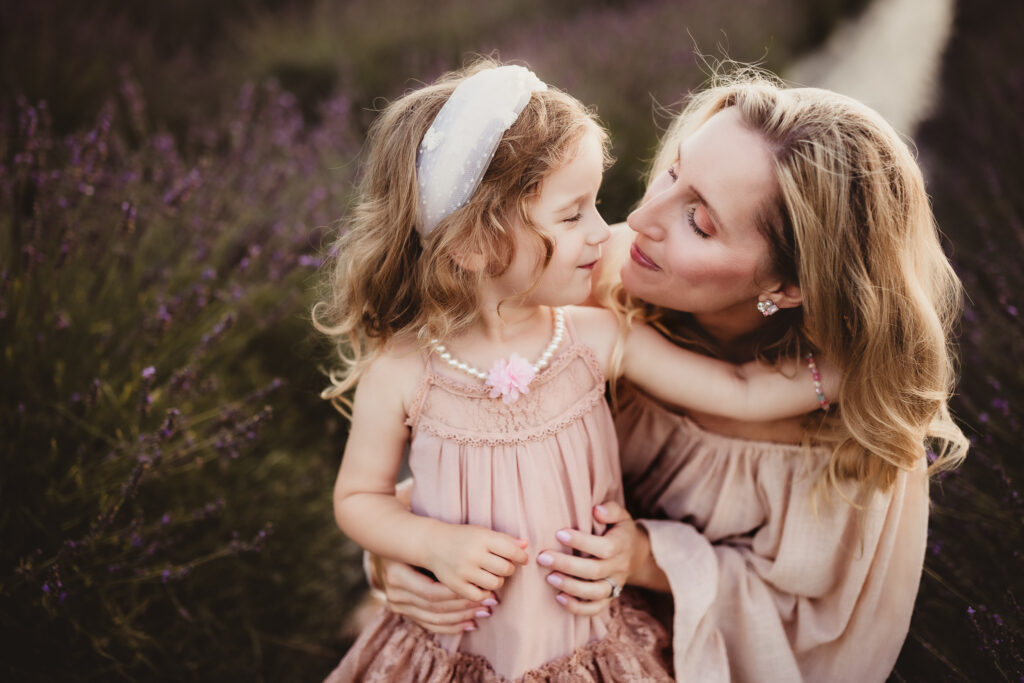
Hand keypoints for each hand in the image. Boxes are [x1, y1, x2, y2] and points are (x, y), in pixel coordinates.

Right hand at [374, 556, 495, 633]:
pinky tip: (470, 623)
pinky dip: (451, 627)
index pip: (433, 592)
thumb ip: (446, 557)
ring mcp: (398, 606)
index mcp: (397, 574)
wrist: (395, 545)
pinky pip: (430, 625)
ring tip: (484, 611)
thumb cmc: (418, 543)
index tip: (484, 591)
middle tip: (490, 601)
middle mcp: (394, 593)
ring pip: (434, 618)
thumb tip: (483, 565)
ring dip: (462, 617)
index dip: (460, 595)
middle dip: (465, 606)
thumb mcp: (426, 545)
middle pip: (435, 606)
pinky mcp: (404, 614)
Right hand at [425, 522, 528, 602]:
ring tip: (492, 574)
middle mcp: (473, 554)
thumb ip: (505, 539)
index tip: (521, 559)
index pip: (512, 551)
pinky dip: (485, 593)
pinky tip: (482, 585)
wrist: (432, 544)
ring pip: (495, 584)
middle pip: (506, 569)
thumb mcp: (483, 532)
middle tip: (503, 566)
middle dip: (509, 569)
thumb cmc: (463, 537)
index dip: (521, 557)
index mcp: (482, 538)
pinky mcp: (456, 585)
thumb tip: (526, 545)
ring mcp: (464, 571)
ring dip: (498, 581)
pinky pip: (480, 596)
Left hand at [536, 501, 644, 615]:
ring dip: (570, 587)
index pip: (604, 547)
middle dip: (567, 566)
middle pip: (595, 571)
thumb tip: (597, 510)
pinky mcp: (609, 597)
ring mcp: (615, 585)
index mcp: (622, 545)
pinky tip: (559, 598)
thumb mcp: (621, 515)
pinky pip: (596, 608)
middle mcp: (619, 567)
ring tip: (549, 578)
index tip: (559, 533)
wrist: (636, 554)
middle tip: (543, 558)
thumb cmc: (619, 530)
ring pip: (595, 592)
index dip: (582, 542)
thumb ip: (611, 510)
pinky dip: (577, 607)